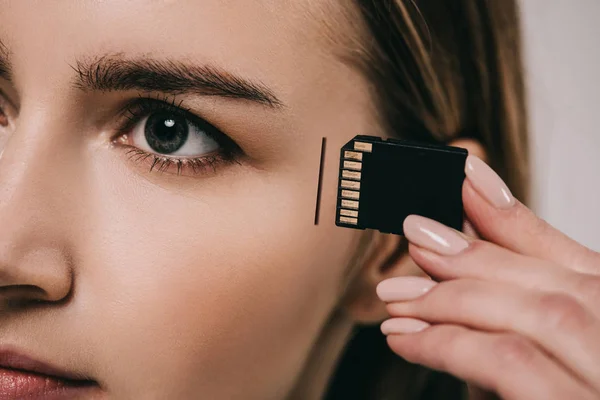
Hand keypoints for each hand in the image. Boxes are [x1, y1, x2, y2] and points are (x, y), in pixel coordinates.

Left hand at [376, 155, 599, 399]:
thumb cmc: (578, 390)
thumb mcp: (563, 348)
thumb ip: (528, 306)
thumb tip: (468, 254)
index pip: (566, 256)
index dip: (511, 213)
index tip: (462, 176)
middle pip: (547, 282)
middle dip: (473, 255)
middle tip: (417, 237)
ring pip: (531, 314)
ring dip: (454, 297)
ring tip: (398, 294)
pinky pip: (512, 365)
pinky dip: (455, 343)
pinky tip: (409, 338)